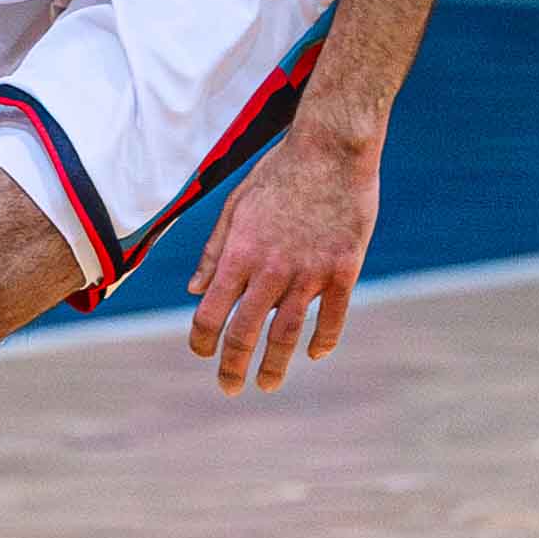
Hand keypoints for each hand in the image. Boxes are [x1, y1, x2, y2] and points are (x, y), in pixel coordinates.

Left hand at [185, 125, 378, 395]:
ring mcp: (310, 272)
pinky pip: (333, 317)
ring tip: (268, 384)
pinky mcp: (344, 270)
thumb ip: (215, 252)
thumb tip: (194, 290)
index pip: (210, 312)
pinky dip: (322, 340)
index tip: (201, 354)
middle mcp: (271, 269)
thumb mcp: (236, 206)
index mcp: (240, 253)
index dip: (202, 340)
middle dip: (233, 366)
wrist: (331, 149)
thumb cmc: (278, 174)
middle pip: (246, 332)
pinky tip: (313, 353)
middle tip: (229, 388)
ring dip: (275, 366)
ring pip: (287, 334)